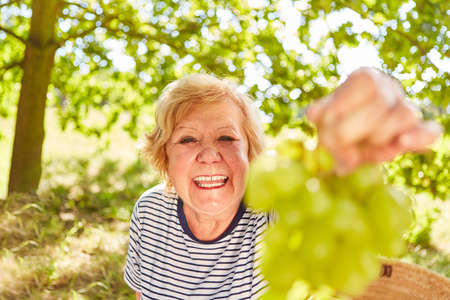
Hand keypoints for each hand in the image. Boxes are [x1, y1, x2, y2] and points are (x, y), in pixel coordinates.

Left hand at [307, 67, 442, 173]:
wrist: (345, 145)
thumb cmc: (333, 126)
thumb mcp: (321, 117)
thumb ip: (320, 115)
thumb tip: (319, 117)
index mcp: (366, 78)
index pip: (367, 84)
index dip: (344, 107)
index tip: (325, 125)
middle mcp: (391, 88)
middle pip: (382, 101)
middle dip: (354, 128)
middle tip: (336, 143)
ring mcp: (406, 109)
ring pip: (406, 114)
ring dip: (378, 137)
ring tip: (358, 148)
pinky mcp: (417, 133)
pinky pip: (430, 132)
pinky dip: (419, 138)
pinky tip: (401, 142)